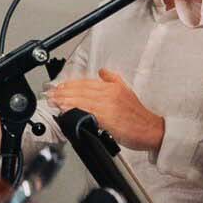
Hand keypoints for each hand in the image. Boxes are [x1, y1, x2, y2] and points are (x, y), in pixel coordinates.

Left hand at [48, 68, 163, 150]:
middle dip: (63, 91)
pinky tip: (65, 109)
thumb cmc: (138, 117)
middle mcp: (110, 93)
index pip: (86, 82)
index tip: (58, 86)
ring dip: (64, 99)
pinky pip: (87, 110)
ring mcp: (108, 104)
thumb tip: (102, 71)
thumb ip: (113, 80)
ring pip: (81, 99)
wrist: (151, 130)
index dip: (70, 84)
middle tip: (51, 94)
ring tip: (53, 101)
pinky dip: (74, 108)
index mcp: (113, 86)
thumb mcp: (127, 91)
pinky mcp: (108, 117)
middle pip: (81, 89)